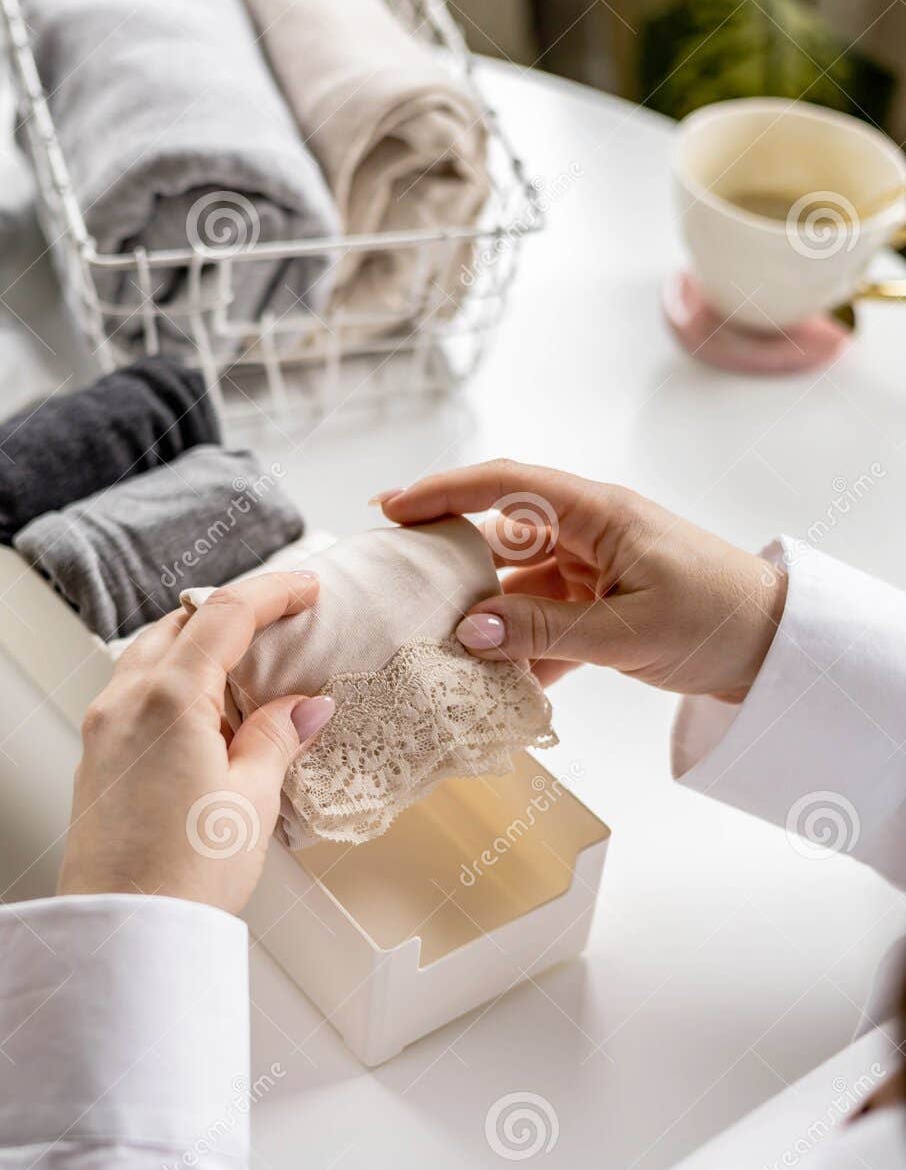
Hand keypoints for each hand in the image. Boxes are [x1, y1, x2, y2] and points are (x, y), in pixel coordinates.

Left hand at [58, 571, 334, 914]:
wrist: (123, 935)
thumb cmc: (183, 876)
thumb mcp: (251, 800)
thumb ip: (276, 738)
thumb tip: (305, 707)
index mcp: (167, 698)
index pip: (224, 615)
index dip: (272, 592)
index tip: (307, 587)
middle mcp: (124, 701)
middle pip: (180, 624)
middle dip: (231, 613)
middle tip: (283, 623)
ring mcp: (103, 728)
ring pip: (152, 654)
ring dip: (199, 646)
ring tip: (250, 671)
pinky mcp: (97, 758)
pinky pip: (136, 692)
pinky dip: (175, 681)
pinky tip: (209, 715)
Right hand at [376, 461, 786, 701]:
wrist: (779, 648)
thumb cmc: (719, 620)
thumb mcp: (628, 632)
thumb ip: (545, 632)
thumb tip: (468, 632)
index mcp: (598, 514)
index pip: (505, 485)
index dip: (442, 492)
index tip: (390, 509)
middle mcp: (589, 532)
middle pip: (499, 534)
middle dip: (448, 559)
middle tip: (394, 584)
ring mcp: (594, 570)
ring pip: (517, 586)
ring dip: (483, 618)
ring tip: (433, 646)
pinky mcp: (602, 607)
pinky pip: (545, 622)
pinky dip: (521, 650)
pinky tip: (492, 683)